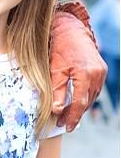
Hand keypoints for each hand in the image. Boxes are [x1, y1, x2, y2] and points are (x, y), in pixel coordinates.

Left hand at [50, 7, 106, 131]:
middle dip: (75, 114)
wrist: (70, 30)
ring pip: (92, 96)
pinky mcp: (102, 70)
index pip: (79, 103)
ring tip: (68, 115)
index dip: (72, 117)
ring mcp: (101, 72)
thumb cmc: (59, 48)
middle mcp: (97, 74)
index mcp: (85, 74)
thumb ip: (56, 90)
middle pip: (87, 101)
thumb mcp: (54, 69)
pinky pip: (94, 89)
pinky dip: (86, 96)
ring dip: (81, 106)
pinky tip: (76, 101)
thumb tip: (57, 110)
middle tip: (64, 123)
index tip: (66, 127)